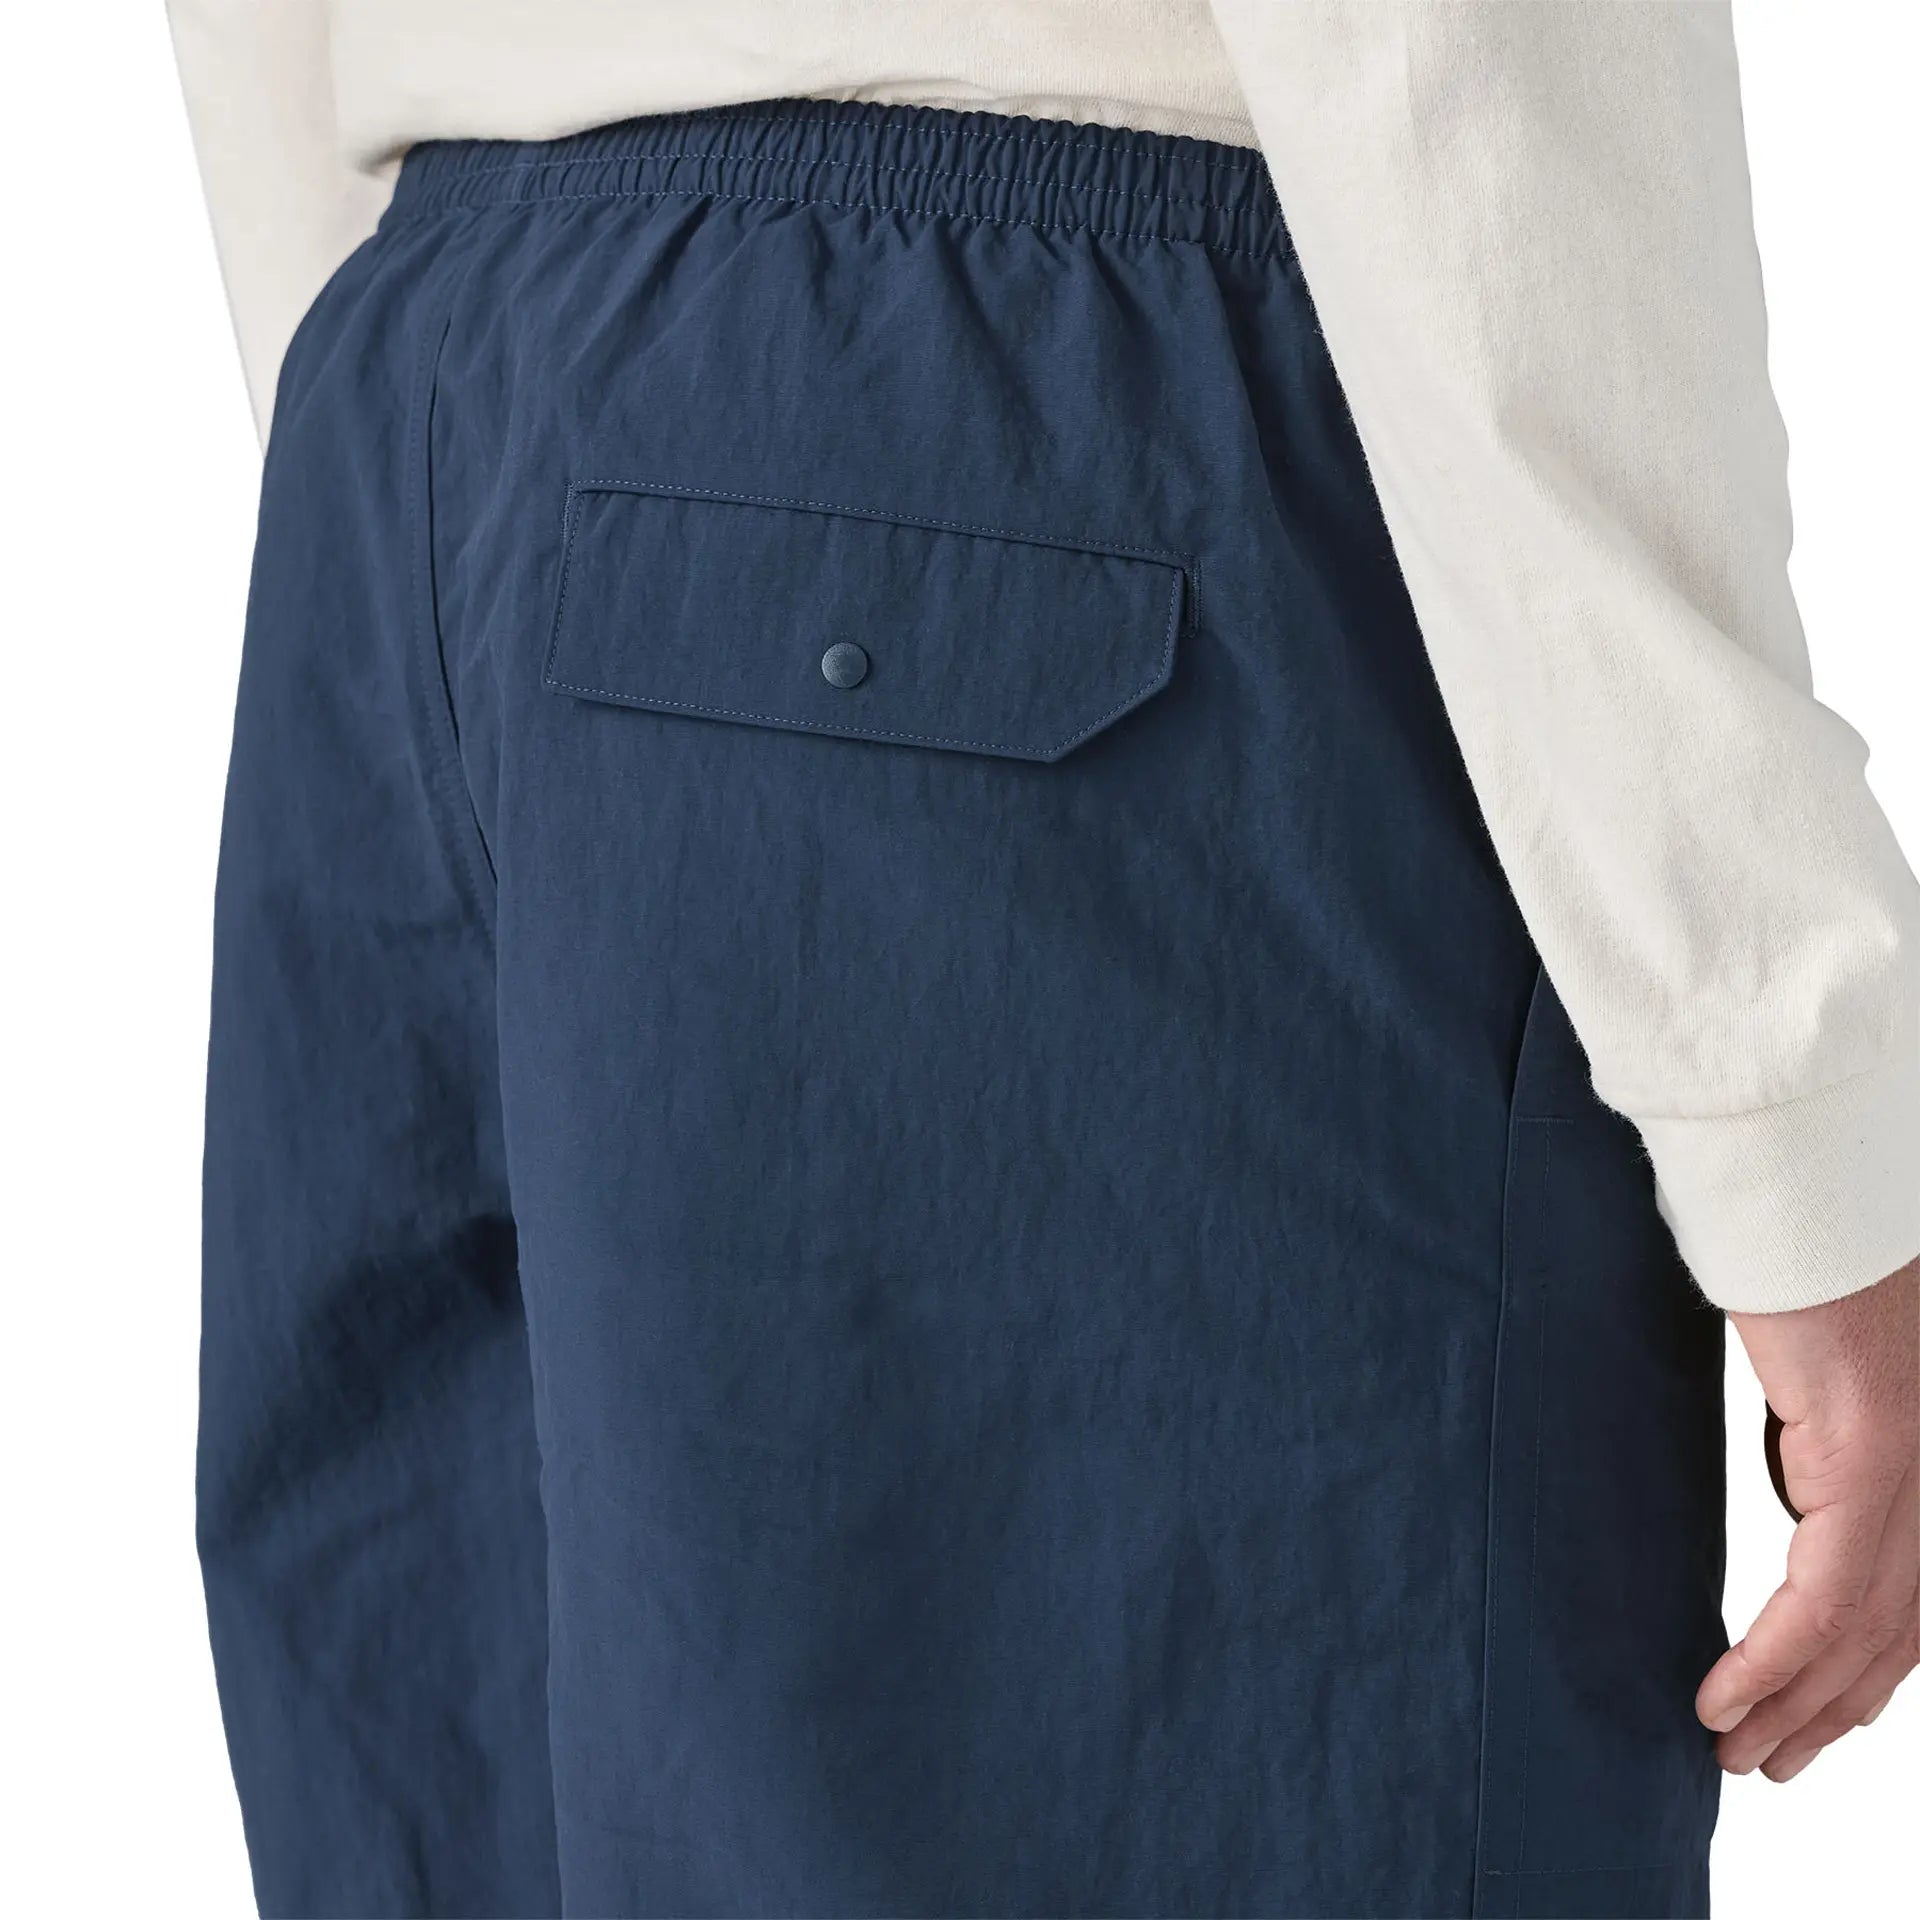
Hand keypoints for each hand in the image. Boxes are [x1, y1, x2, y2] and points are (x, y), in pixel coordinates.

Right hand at [1697, 1258, 1918, 1780]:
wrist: (1808, 1180)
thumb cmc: (1798, 1246)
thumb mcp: (1816, 1363)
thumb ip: (1822, 1426)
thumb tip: (1795, 1477)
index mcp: (1919, 1453)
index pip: (1909, 1601)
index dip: (1859, 1676)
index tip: (1807, 1721)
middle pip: (1895, 1634)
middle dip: (1827, 1712)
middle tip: (1768, 1762)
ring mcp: (1912, 1467)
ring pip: (1866, 1632)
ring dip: (1796, 1706)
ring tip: (1739, 1752)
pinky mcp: (1869, 1453)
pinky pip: (1826, 1593)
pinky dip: (1775, 1659)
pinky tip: (1729, 1695)